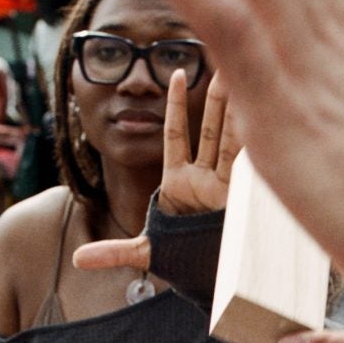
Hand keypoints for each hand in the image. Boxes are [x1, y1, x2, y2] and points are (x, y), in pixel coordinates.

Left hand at [69, 70, 244, 279]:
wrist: (208, 281)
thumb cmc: (181, 262)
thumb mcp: (145, 253)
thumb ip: (114, 252)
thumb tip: (79, 260)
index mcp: (179, 181)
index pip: (177, 133)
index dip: (175, 104)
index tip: (175, 73)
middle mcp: (205, 178)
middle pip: (210, 128)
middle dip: (216, 97)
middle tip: (221, 62)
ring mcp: (225, 186)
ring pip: (232, 140)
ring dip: (238, 110)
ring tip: (245, 77)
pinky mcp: (240, 200)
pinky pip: (248, 166)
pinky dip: (256, 143)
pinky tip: (264, 117)